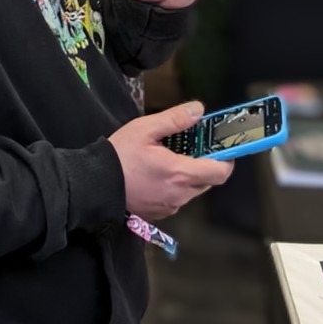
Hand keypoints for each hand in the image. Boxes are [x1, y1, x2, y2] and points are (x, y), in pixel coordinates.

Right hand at [108, 101, 233, 220]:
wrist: (96, 184)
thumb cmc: (120, 155)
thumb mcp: (146, 129)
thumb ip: (175, 119)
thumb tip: (198, 110)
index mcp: (180, 173)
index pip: (220, 172)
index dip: (226, 159)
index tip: (221, 146)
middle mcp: (180, 194)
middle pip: (208, 181)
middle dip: (205, 163)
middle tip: (191, 146)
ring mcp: (170, 206)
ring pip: (192, 190)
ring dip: (189, 175)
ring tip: (170, 158)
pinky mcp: (160, 213)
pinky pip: (177, 198)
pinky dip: (175, 186)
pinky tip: (158, 174)